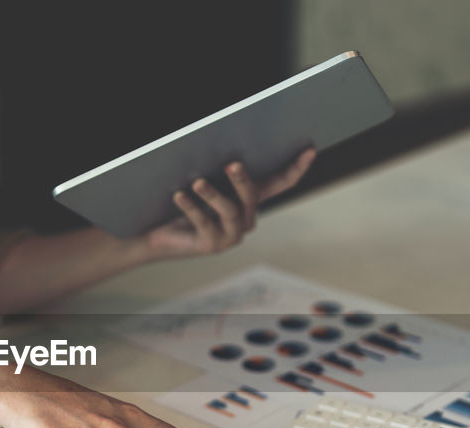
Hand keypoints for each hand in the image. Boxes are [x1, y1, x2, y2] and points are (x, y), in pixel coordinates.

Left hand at [143, 147, 316, 258]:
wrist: (159, 233)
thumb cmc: (184, 201)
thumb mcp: (206, 180)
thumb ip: (219, 167)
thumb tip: (222, 140)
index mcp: (249, 200)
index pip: (280, 183)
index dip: (296, 169)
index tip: (310, 150)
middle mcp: (245, 218)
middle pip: (252, 197)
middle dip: (243, 180)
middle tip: (232, 164)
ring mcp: (231, 234)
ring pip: (230, 212)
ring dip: (213, 195)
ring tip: (197, 182)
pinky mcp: (213, 245)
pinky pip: (204, 223)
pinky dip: (191, 208)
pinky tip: (179, 195)